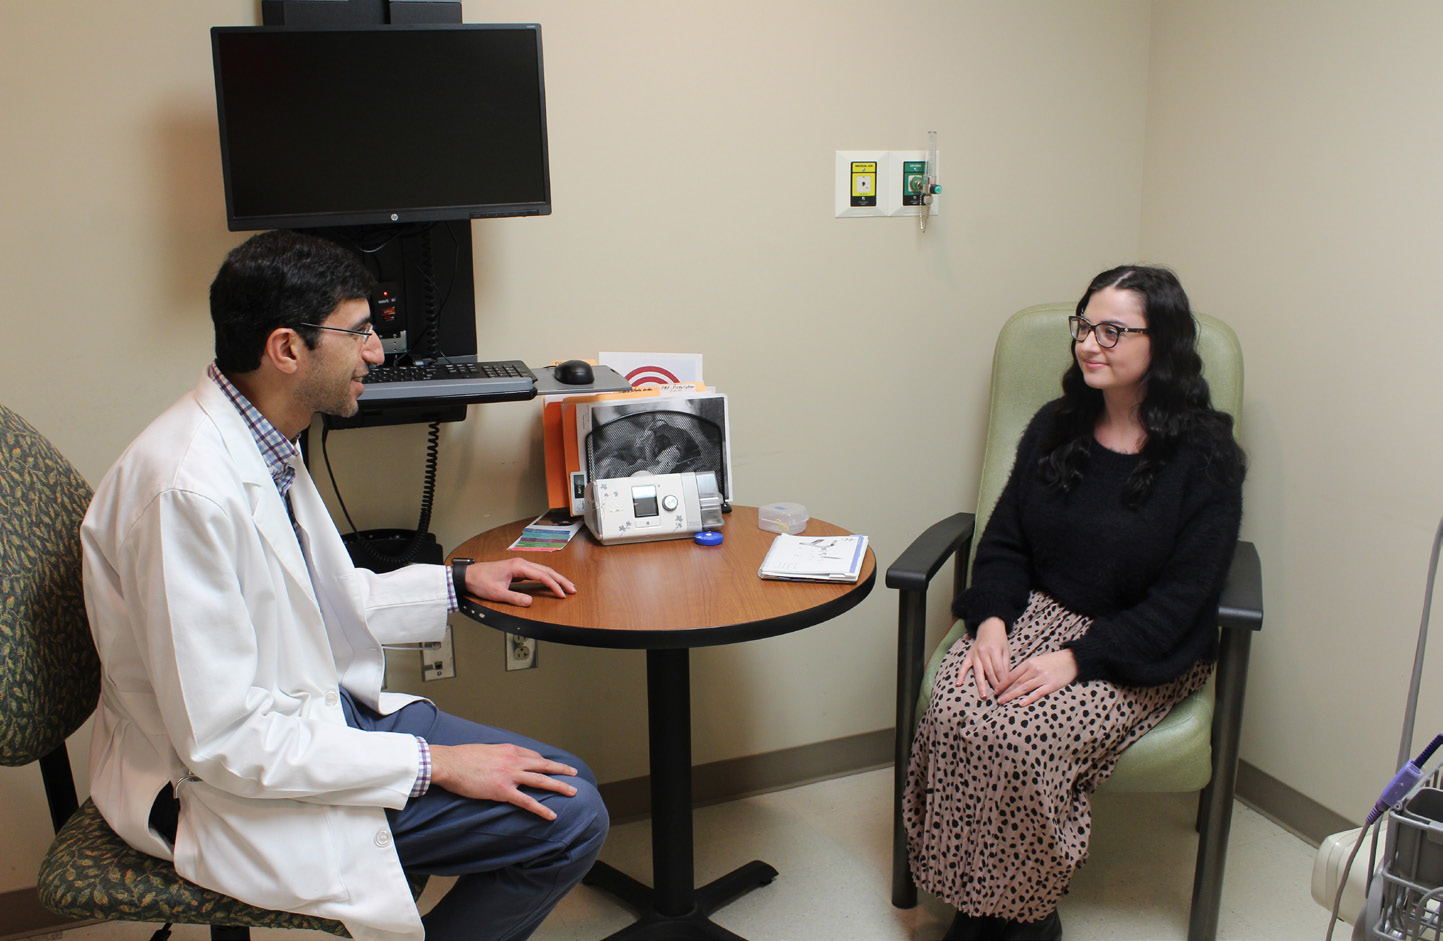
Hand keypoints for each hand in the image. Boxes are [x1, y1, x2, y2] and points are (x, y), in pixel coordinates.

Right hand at [429, 742, 577, 819]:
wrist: (448, 763)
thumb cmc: (460, 758)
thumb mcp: (483, 750)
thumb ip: (495, 755)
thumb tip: (497, 762)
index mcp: (508, 749)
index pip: (532, 755)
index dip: (543, 762)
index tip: (549, 766)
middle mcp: (513, 759)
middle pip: (543, 764)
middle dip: (560, 769)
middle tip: (574, 773)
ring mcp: (510, 775)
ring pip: (541, 780)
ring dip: (559, 786)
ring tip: (573, 792)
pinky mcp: (503, 790)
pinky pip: (527, 801)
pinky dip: (541, 808)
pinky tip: (551, 815)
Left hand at [464, 558, 575, 606]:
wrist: (468, 575)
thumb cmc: (480, 581)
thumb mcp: (497, 593)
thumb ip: (514, 597)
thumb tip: (530, 601)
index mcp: (518, 566)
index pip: (542, 576)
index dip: (554, 586)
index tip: (562, 595)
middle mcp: (521, 563)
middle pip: (547, 571)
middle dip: (561, 580)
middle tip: (573, 589)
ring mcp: (520, 565)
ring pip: (543, 570)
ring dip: (556, 578)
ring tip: (567, 587)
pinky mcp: (517, 570)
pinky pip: (537, 573)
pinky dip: (547, 578)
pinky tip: (552, 583)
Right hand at [957, 617, 1009, 698]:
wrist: (989, 627)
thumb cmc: (999, 640)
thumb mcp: (1006, 650)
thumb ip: (1006, 664)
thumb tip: (1006, 680)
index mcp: (994, 650)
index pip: (998, 669)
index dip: (1002, 680)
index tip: (1005, 689)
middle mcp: (983, 652)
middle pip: (989, 672)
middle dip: (994, 684)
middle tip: (997, 695)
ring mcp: (974, 654)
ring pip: (978, 672)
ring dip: (981, 684)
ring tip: (983, 695)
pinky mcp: (968, 655)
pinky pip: (963, 666)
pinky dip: (961, 675)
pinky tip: (958, 684)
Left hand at [994, 649, 1078, 706]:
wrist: (1072, 660)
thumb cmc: (1053, 661)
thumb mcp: (1037, 661)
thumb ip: (1026, 669)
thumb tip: (1014, 679)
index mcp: (1029, 663)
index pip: (1012, 674)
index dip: (1003, 683)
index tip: (996, 690)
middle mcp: (1034, 670)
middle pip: (1016, 682)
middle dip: (1005, 691)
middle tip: (996, 698)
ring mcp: (1042, 677)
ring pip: (1024, 688)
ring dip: (1012, 695)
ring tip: (1003, 701)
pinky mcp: (1051, 685)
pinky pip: (1038, 693)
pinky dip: (1029, 698)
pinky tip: (1021, 703)